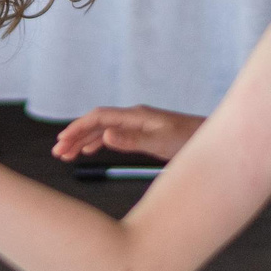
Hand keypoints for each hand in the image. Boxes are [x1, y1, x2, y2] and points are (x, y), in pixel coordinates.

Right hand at [51, 105, 204, 162]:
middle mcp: (134, 117)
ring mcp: (138, 124)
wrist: (212, 139)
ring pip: (103, 130)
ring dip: (84, 140)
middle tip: (58, 152)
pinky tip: (91, 150)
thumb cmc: (190, 140)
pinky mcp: (143, 133)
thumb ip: (132, 140)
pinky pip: (113, 135)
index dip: (78, 128)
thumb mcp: (160, 142)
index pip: (99, 117)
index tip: (62, 141)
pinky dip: (98, 142)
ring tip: (67, 154)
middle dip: (76, 136)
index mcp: (135, 115)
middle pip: (97, 123)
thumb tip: (105, 135)